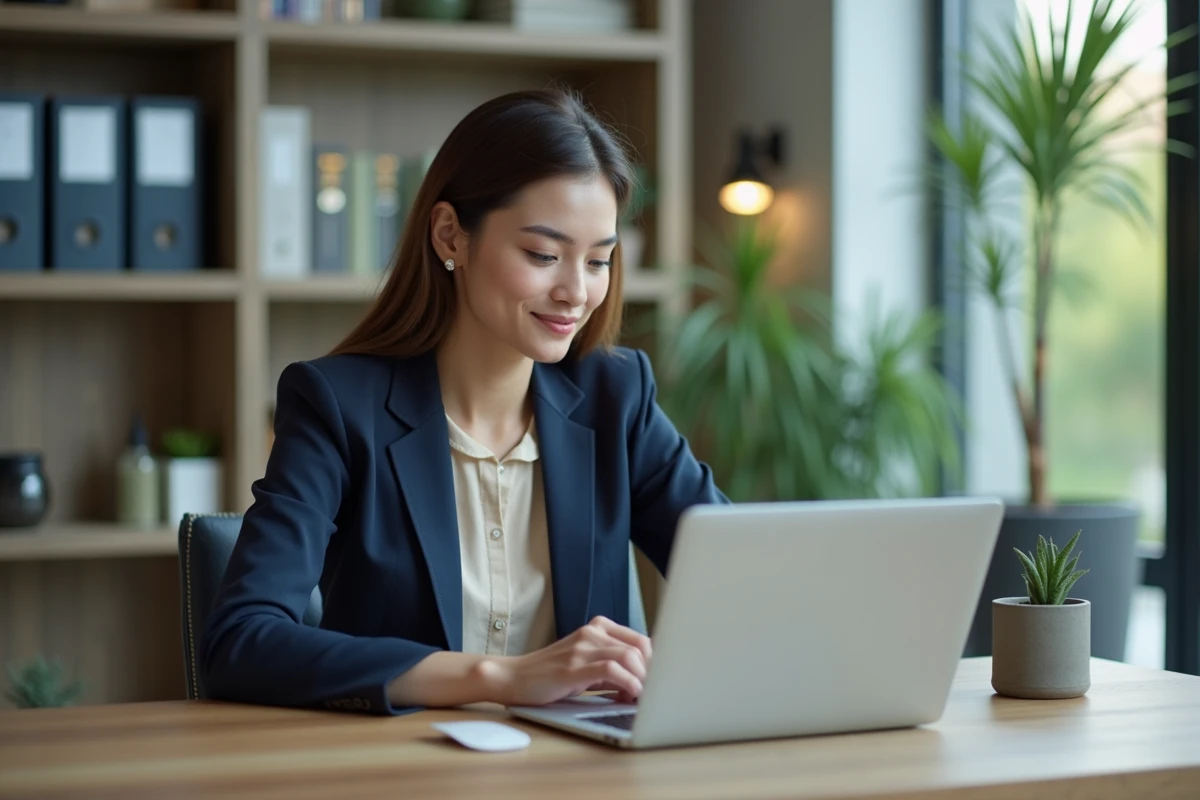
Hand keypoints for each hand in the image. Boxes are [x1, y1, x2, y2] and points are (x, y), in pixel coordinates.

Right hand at [483, 616, 652, 705]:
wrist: (512, 678)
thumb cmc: (550, 676)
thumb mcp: (586, 665)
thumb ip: (613, 669)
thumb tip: (646, 684)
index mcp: (597, 628)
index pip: (641, 639)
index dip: (656, 663)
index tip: (658, 683)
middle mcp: (591, 632)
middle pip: (640, 646)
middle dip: (652, 672)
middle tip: (652, 694)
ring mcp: (581, 648)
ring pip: (628, 656)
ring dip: (642, 680)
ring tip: (641, 698)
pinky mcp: (572, 667)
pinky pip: (610, 670)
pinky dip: (627, 684)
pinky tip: (628, 696)